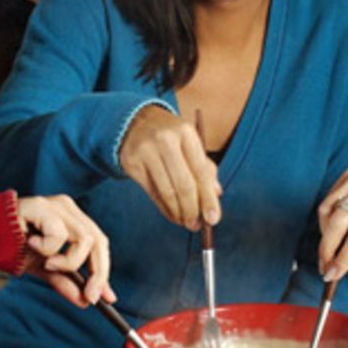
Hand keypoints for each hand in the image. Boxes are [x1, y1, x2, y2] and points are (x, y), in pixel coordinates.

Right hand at [17, 194, 115, 307]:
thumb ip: (64, 281)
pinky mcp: (42, 206)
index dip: (104, 270)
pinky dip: (49, 249)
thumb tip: (86, 301)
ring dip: (68, 262)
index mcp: (71, 218)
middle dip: (97, 273)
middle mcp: (67, 207)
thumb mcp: (43, 269)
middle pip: (98, 240)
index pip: (98, 242)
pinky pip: (59, 234)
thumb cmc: (12, 247)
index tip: (106, 298)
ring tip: (47, 264)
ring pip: (84, 239)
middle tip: (89, 296)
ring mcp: (56, 204)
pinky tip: (31, 244)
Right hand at [118, 106, 220, 229]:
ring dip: (178, 213)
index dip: (208, 198)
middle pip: (183, 185)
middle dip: (193, 210)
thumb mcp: (189, 142)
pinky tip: (172, 215)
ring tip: (186, 222)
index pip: (201, 171)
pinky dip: (164, 209)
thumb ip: (204, 167)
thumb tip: (216, 196)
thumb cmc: (170, 136)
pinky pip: (152, 193)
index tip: (214, 219)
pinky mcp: (131, 164)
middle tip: (198, 225)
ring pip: (167, 192)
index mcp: (186, 132)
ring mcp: (146, 151)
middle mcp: (165, 140)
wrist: (134, 122)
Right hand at [317, 165, 347, 281]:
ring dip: (324, 234)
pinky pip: (330, 198)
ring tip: (331, 250)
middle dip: (326, 249)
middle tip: (324, 267)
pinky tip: (335, 229)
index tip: (332, 274)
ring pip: (328, 209)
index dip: (343, 258)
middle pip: (338, 222)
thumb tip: (347, 259)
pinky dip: (328, 217)